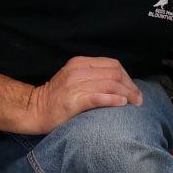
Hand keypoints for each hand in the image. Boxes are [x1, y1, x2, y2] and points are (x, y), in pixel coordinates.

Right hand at [24, 57, 142, 132]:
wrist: (34, 109)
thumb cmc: (57, 97)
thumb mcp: (74, 78)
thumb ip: (93, 76)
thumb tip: (119, 83)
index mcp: (80, 63)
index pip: (113, 65)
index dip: (128, 77)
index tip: (135, 90)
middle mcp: (78, 71)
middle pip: (115, 73)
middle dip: (131, 86)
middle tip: (139, 99)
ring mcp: (75, 85)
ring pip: (110, 84)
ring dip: (127, 94)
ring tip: (134, 103)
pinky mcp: (73, 101)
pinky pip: (98, 97)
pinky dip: (113, 99)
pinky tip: (122, 103)